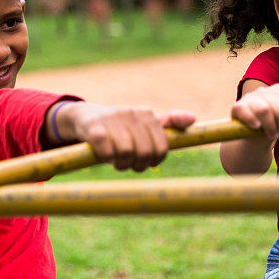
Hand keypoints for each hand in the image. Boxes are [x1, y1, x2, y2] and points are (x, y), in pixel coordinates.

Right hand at [59, 102, 194, 171]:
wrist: (84, 117)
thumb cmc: (120, 126)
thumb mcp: (144, 124)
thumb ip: (169, 123)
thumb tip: (193, 118)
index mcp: (147, 114)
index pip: (162, 147)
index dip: (154, 161)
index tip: (145, 163)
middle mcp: (131, 113)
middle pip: (145, 152)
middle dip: (138, 165)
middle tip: (129, 164)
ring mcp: (112, 119)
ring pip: (127, 152)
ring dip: (121, 164)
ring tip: (117, 161)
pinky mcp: (94, 128)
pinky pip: (106, 150)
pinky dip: (107, 158)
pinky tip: (104, 156)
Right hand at [231, 84, 278, 142]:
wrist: (255, 137)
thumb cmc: (277, 124)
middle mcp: (265, 91)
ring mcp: (251, 98)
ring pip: (265, 110)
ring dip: (272, 128)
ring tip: (274, 136)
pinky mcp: (237, 107)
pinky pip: (244, 111)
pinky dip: (252, 121)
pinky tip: (258, 129)